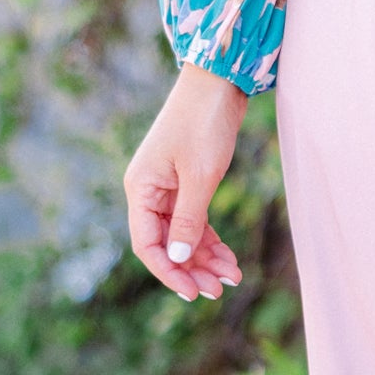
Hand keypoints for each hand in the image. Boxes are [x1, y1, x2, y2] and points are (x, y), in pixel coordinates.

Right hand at [124, 65, 250, 301]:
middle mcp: (149, 192)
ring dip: (205, 258)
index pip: (147, 245)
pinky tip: (229, 258)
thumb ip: (187, 220)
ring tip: (232, 277)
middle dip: (192, 269)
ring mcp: (167, 188)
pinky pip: (195, 221)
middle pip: (166, 244)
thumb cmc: (204, 123)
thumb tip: (176, 259)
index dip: (169, 272)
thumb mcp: (199, 177)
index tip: (194, 293)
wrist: (218, 82)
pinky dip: (211, 240)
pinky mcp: (186, 183)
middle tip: (219, 290)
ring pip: (183, 236)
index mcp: (141, 189)